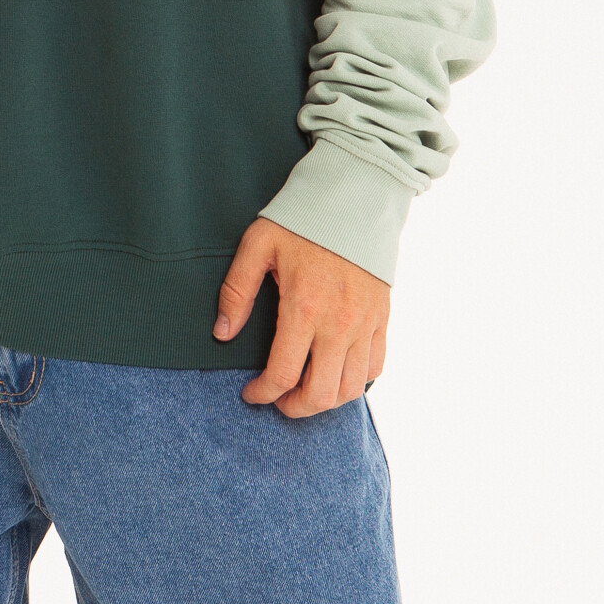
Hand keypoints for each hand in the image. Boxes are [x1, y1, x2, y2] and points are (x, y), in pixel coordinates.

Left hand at [213, 218, 389, 417]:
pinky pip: (375, 368)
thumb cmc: (302, 219)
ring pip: (351, 390)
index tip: (251, 393)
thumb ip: (237, 290)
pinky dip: (355, 382)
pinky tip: (335, 373)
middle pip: (320, 394)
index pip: (283, 375)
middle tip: (277, 399)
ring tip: (305, 391)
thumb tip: (222, 333)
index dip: (263, 394)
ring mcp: (365, 323)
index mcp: (303, 307)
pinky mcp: (382, 318)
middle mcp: (339, 323)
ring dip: (325, 401)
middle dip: (294, 408)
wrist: (355, 195)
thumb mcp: (258, 244)